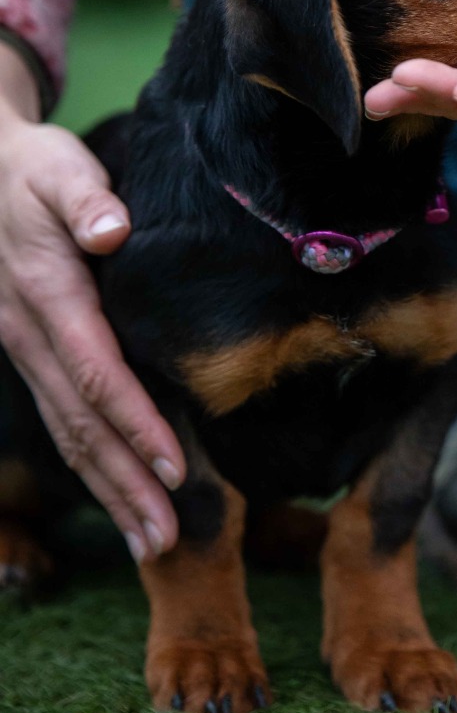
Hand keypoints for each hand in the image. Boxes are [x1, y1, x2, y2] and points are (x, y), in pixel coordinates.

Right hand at [0, 47, 184, 560]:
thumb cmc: (34, 170)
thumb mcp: (59, 168)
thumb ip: (87, 198)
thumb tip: (113, 230)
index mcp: (47, 292)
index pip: (96, 371)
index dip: (135, 422)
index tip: (176, 466)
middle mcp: (30, 334)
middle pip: (82, 422)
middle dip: (126, 483)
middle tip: (167, 539)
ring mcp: (24, 352)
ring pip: (68, 433)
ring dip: (110, 491)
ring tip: (152, 543)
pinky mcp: (30, 357)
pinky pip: (61, 420)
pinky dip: (92, 466)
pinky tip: (122, 499)